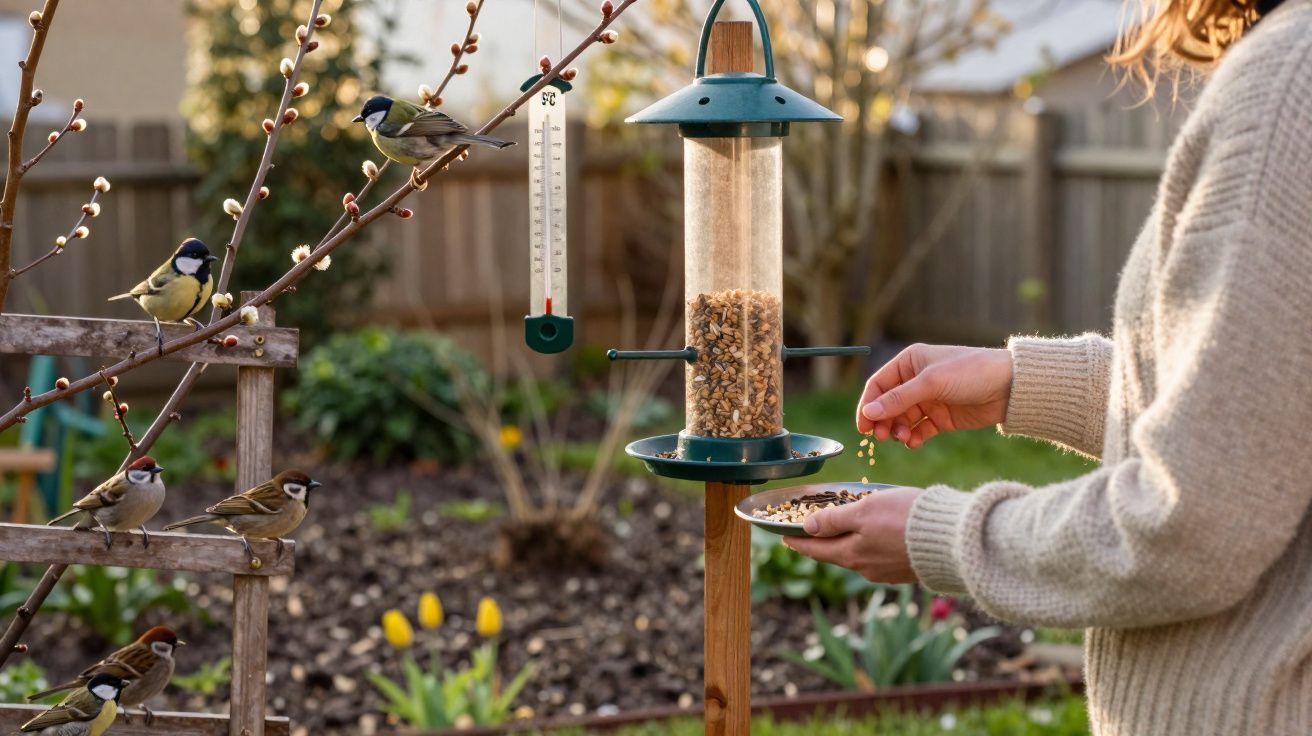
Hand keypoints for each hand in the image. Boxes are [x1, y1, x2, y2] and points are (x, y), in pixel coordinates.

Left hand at [782, 487, 921, 582]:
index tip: (784, 537)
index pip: (816, 550)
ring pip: (858, 556)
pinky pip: (879, 557)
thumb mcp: (865, 511)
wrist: (952, 539)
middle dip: (822, 543)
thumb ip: (835, 520)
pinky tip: (875, 537)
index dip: (798, 542)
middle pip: (836, 554)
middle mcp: (866, 569)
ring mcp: (887, 572)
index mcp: (851, 556)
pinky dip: (870, 546)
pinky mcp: (906, 570)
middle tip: (810, 534)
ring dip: (848, 543)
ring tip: (842, 531)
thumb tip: (808, 528)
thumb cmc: (905, 519)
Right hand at [857, 344, 1012, 447]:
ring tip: (904, 438)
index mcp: (910, 362)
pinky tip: (915, 442)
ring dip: (898, 430)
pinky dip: (914, 438)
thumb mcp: (931, 383)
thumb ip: (898, 399)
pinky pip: (920, 430)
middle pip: (887, 405)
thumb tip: (868, 413)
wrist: (1011, 387)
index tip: (863, 427)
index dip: (868, 405)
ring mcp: (929, 400)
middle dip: (882, 421)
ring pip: (902, 419)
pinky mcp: (942, 418)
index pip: (878, 385)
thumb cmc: (971, 372)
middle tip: (882, 438)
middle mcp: (916, 380)